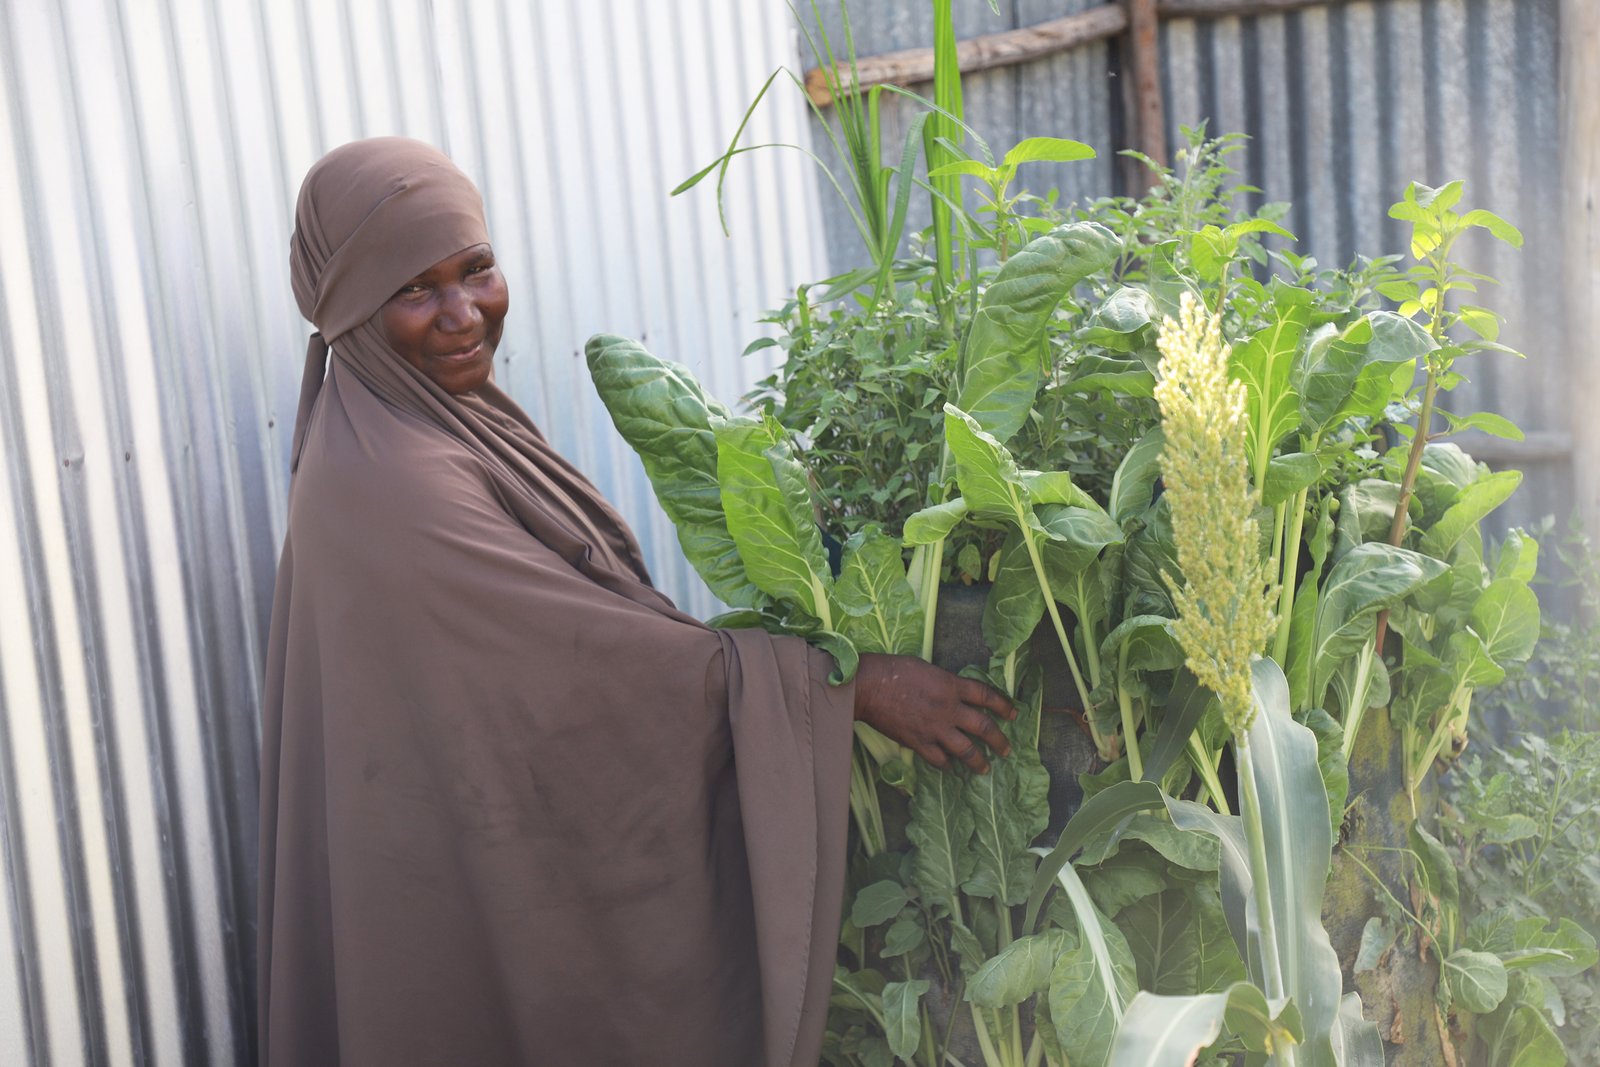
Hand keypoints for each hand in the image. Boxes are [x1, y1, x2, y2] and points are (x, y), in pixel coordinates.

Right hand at [853, 653, 1016, 773]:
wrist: (869, 686)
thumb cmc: (894, 670)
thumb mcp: (928, 669)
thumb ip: (945, 683)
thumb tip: (953, 692)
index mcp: (952, 686)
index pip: (987, 696)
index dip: (1003, 706)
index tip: (1014, 715)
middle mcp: (949, 709)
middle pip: (984, 727)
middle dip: (999, 741)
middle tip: (1007, 750)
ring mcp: (935, 728)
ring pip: (966, 750)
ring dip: (978, 761)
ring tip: (985, 768)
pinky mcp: (918, 742)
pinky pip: (939, 759)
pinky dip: (946, 763)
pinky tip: (949, 765)